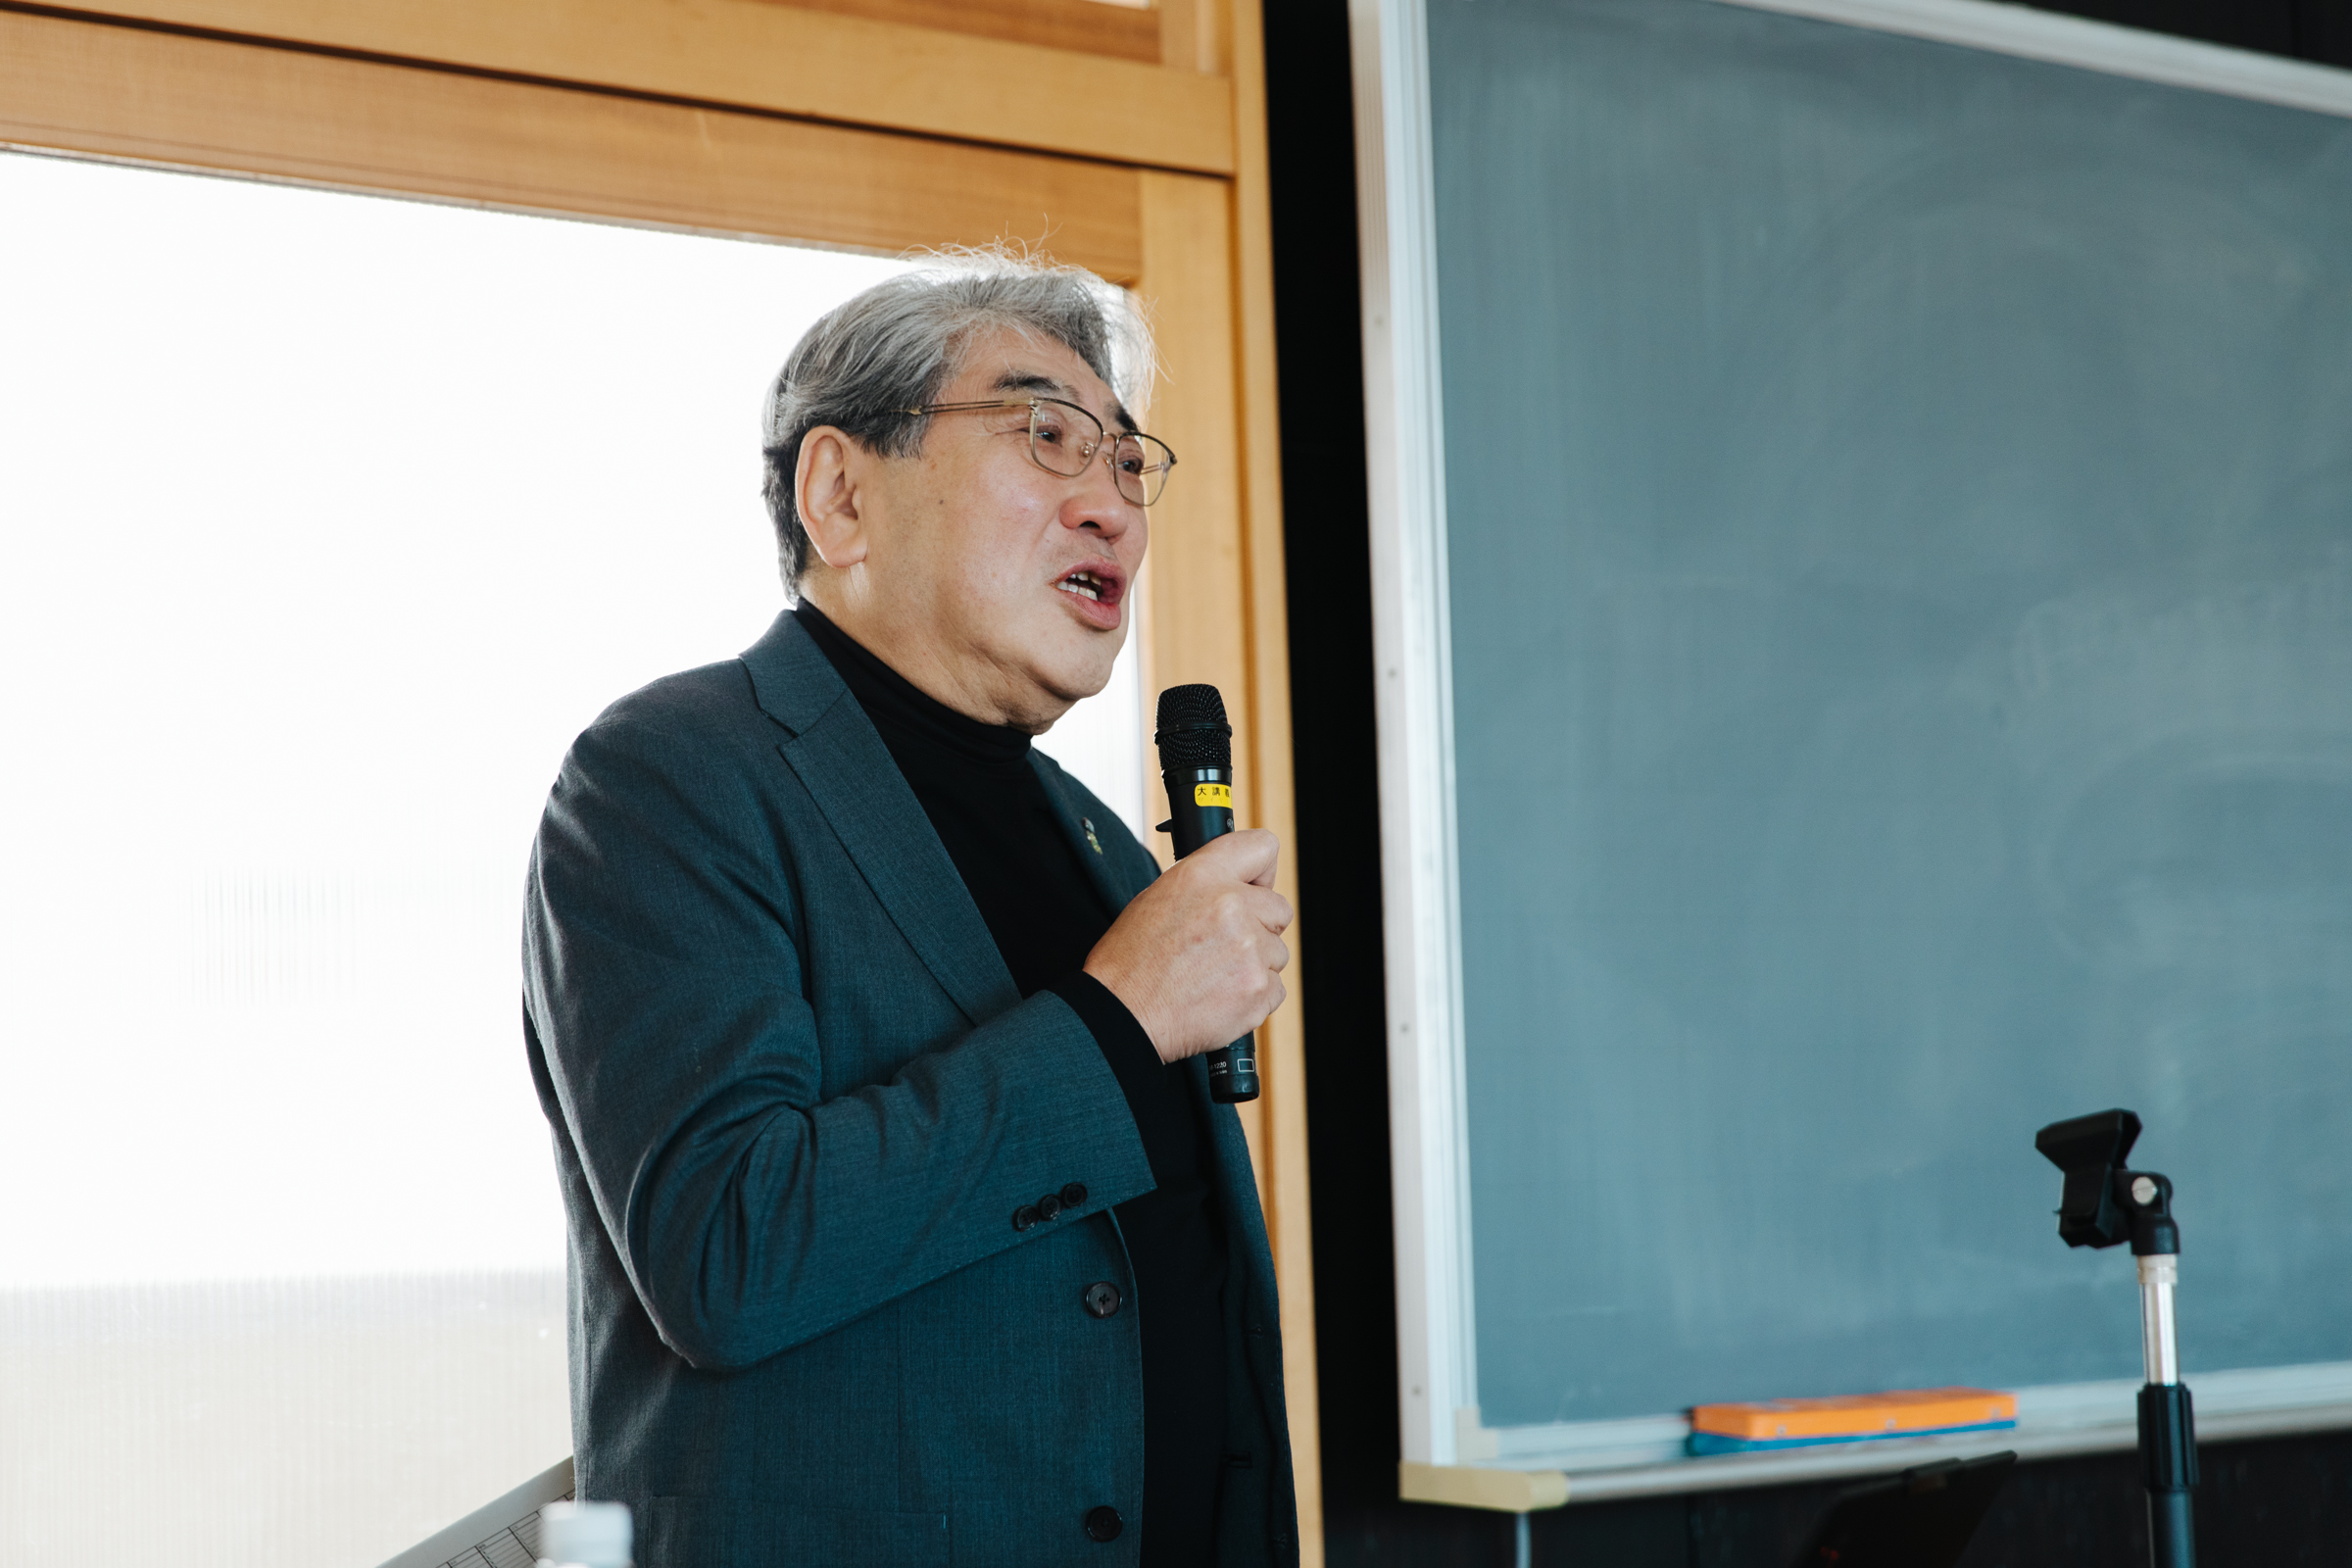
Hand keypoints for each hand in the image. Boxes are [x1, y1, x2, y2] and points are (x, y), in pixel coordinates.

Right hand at [1084, 829, 1291, 1063]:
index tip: (1255, 886)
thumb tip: (1243, 886)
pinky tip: (1218, 995)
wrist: (1122, 1014)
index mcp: (1203, 875)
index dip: (1261, 872)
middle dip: (1259, 926)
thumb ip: (1208, 884)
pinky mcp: (1258, 989)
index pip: (1263, 846)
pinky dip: (1253, 995)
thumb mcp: (1159, 896)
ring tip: (1212, 975)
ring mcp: (1249, 950)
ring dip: (1254, 963)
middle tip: (1221, 945)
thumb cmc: (1132, 960)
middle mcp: (1232, 907)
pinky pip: (1275, 987)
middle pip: (1279, 909)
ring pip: (1277, 952)